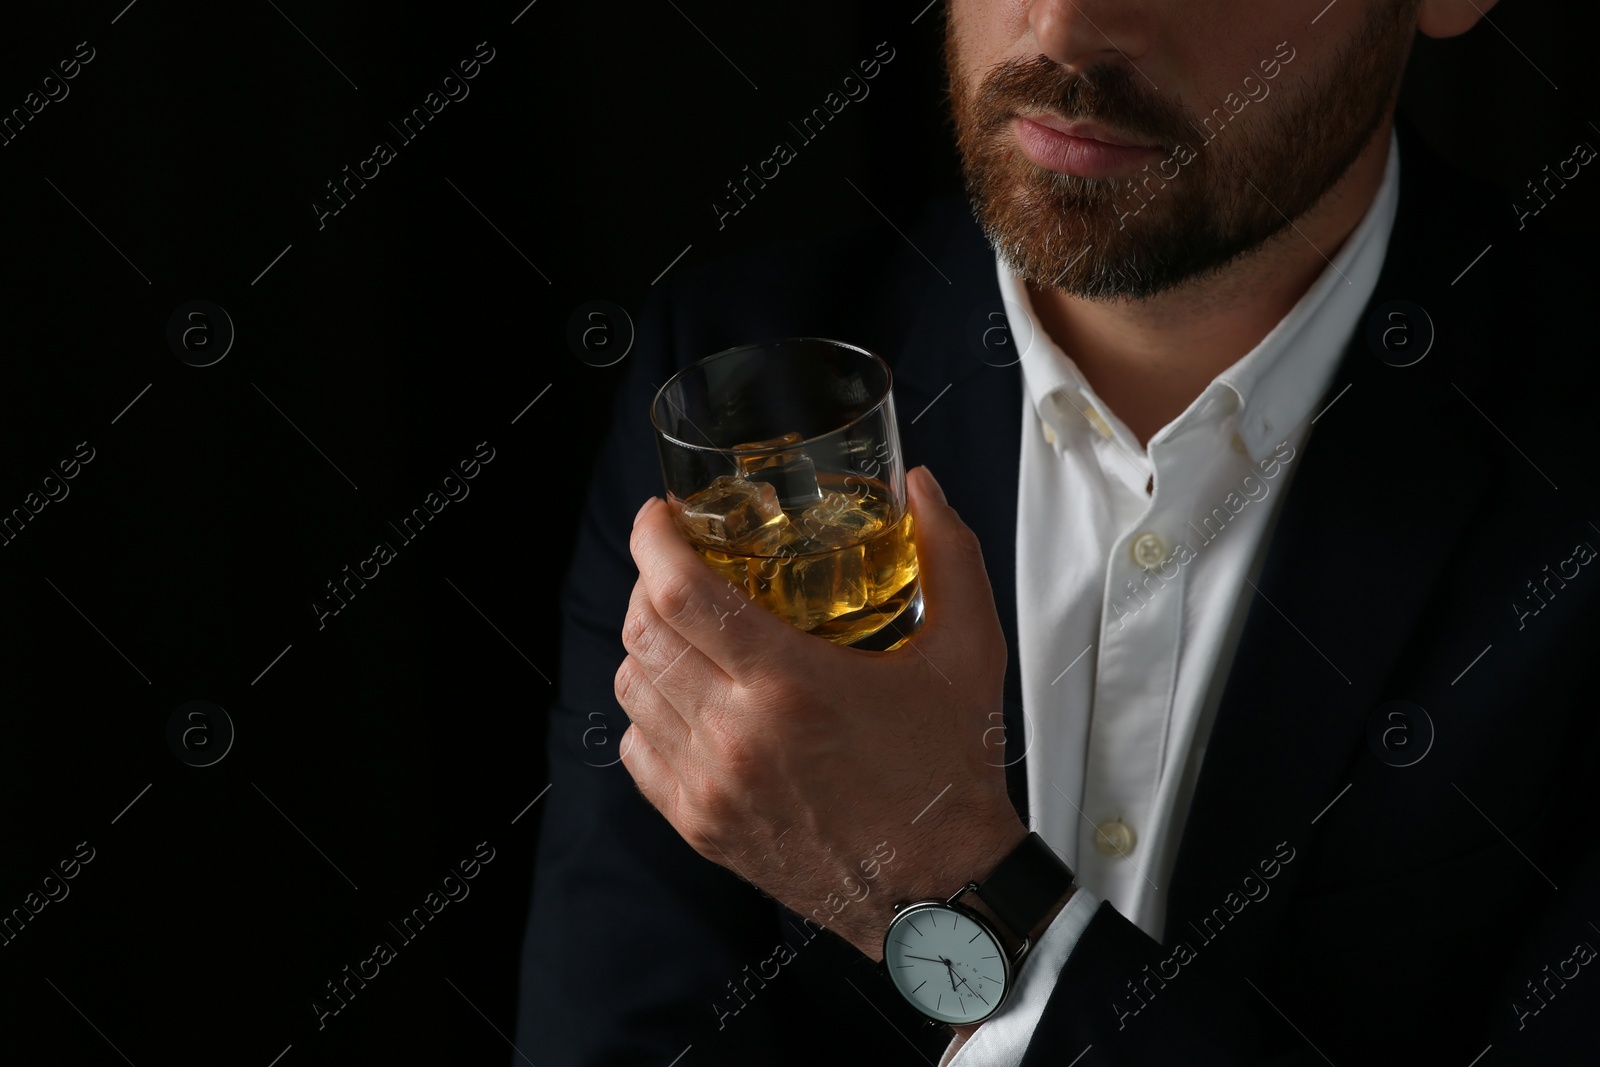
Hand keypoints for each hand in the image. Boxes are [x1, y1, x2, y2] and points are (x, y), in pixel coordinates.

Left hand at [615, 465, 1027, 960]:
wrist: (941, 893)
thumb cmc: (949, 776)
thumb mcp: (968, 653)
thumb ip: (949, 555)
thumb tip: (922, 487)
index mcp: (790, 684)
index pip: (680, 591)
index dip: (653, 538)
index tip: (660, 516)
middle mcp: (735, 735)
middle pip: (644, 631)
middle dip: (650, 582)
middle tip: (682, 567)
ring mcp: (710, 785)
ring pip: (633, 688)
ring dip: (650, 645)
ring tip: (687, 631)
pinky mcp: (701, 825)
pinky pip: (638, 751)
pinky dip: (651, 713)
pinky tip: (690, 700)